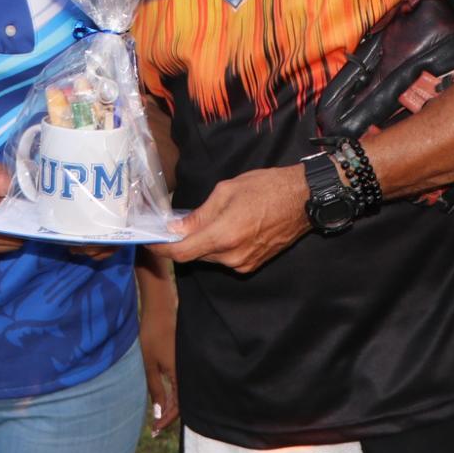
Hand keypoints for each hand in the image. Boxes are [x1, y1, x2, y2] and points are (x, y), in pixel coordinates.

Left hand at [140, 275, 178, 432]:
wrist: (161, 310)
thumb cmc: (152, 335)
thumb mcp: (149, 365)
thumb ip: (156, 389)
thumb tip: (159, 413)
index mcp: (181, 375)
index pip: (178, 407)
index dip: (167, 420)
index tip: (154, 430)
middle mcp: (189, 372)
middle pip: (184, 403)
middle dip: (170, 416)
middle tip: (156, 427)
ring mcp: (189, 366)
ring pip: (185, 393)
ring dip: (173, 406)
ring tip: (160, 416)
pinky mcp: (187, 360)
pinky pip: (185, 383)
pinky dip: (176, 394)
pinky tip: (167, 398)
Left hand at [155, 165, 309, 274]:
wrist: (303, 200)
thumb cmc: (266, 188)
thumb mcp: (227, 191)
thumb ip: (199, 214)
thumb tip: (177, 229)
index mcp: (223, 236)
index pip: (182, 253)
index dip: (162, 249)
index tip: (150, 242)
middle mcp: (232, 256)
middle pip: (195, 255)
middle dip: (183, 242)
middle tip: (175, 224)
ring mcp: (244, 263)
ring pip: (210, 257)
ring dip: (202, 243)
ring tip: (204, 221)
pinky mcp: (253, 264)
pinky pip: (226, 258)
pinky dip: (217, 246)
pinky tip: (224, 227)